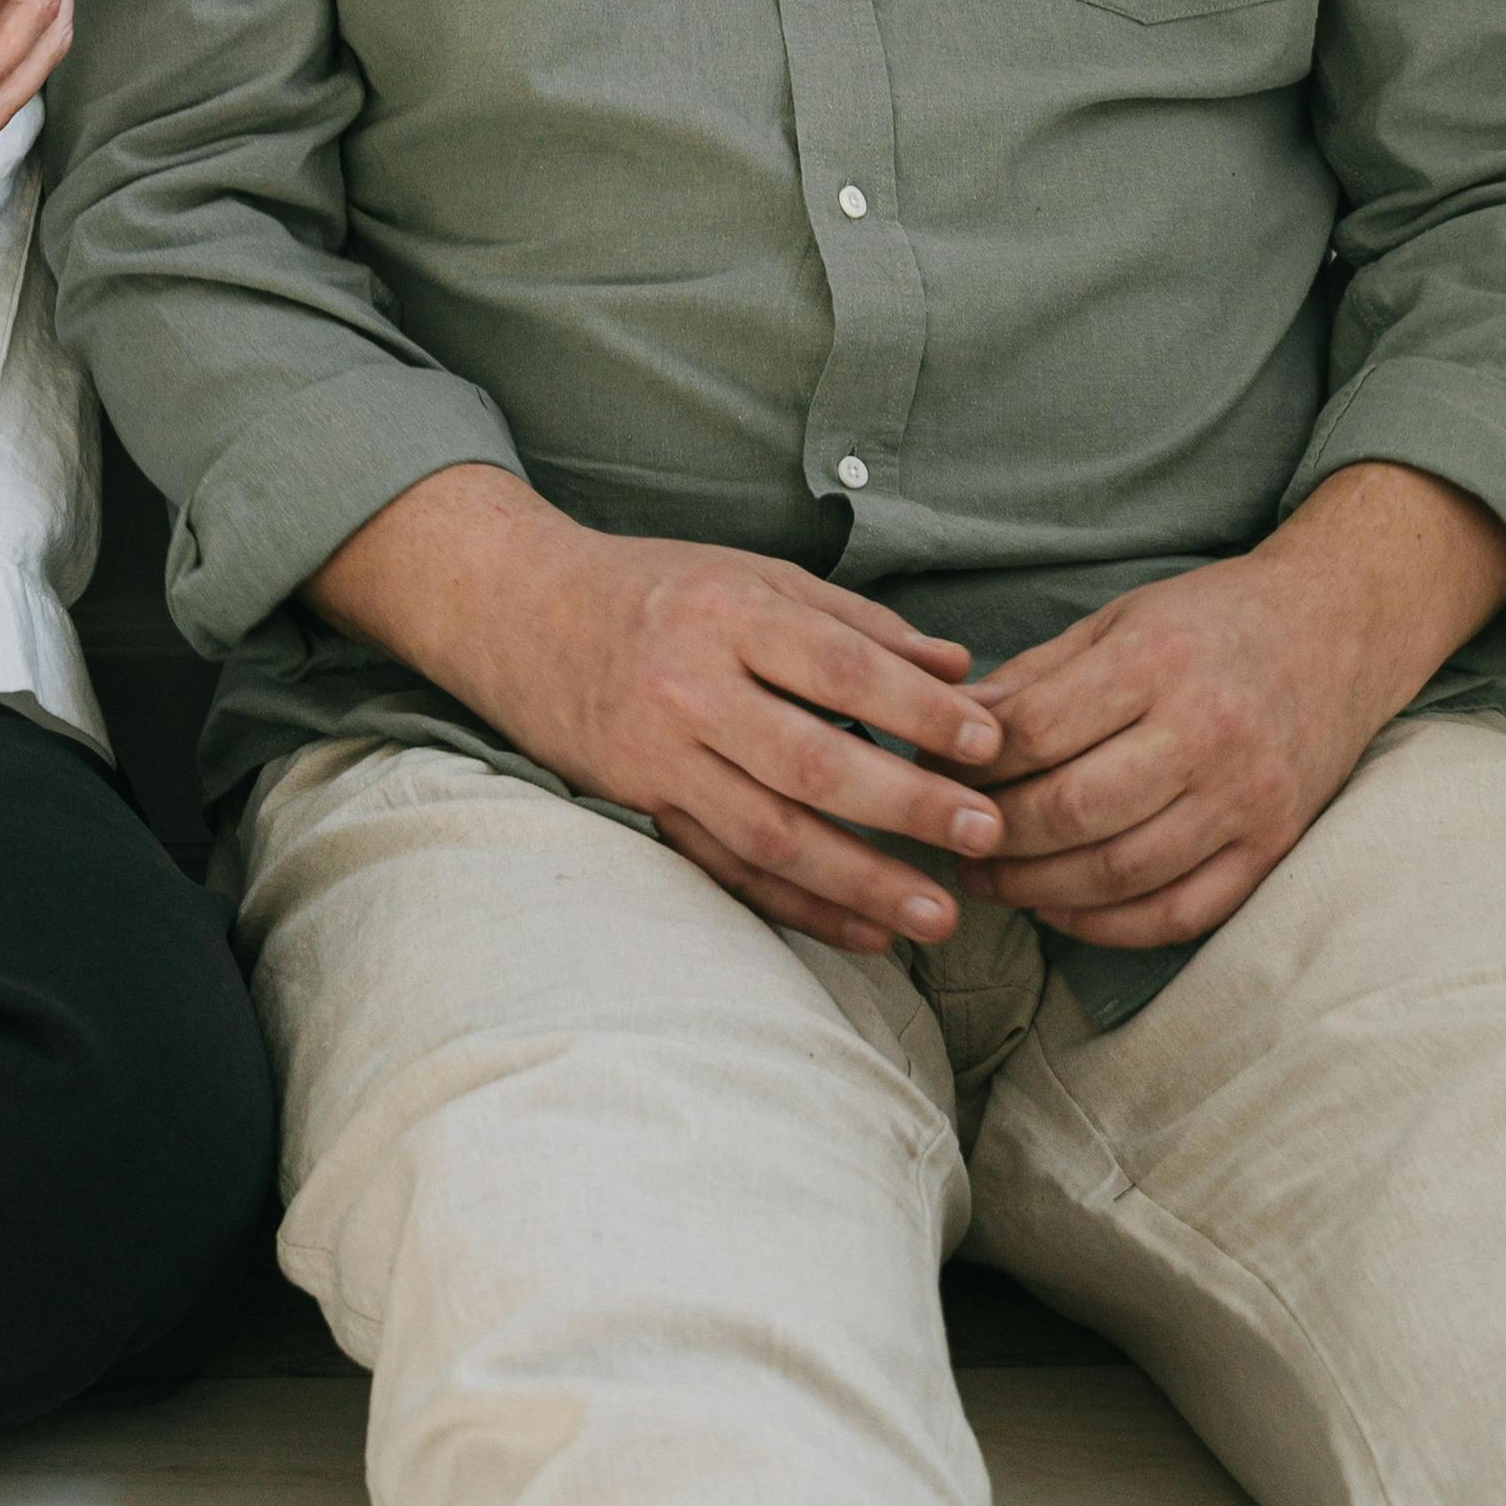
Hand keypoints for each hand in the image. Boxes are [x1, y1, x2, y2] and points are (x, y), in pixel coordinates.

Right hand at [318, 472, 1007, 957]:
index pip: (838, 666)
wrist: (517, 610)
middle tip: (986, 836)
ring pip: (770, 833)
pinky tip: (861, 933)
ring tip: (938, 914)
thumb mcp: (751, 572)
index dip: (917, 709)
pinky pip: (725, 869)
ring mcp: (657, 755)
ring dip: (861, 881)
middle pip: (811, 760)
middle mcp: (689, 685)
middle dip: (906, 806)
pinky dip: (797, 907)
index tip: (988, 745)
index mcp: (726, 611)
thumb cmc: (653, 585)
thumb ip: (856, 622)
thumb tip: (959, 666)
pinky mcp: (638, 807)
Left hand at [975, 469, 1505, 947]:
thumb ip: (1036, 677)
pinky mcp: (1272, 847)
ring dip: (1039, 890)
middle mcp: (1207, 733)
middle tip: (950, 839)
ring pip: (1121, 872)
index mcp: (1159, 661)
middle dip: (997, 835)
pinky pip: (1180, 912)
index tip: (935, 773)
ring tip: (991, 881)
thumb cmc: (1213, 621)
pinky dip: (1110, 927)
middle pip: (1074, 809)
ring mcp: (1246, 798)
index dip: (973, 763)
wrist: (1338, 630)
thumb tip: (950, 729)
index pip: (1039, 731)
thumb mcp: (1119, 619)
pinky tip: (1062, 911)